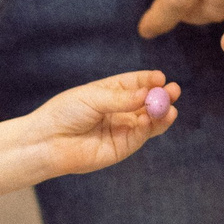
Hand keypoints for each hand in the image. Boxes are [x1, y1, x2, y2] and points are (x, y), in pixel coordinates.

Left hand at [18, 72, 180, 179]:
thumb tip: (147, 94)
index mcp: (110, 92)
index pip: (135, 83)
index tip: (161, 77)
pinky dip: (152, 126)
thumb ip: (121, 98)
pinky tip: (157, 118)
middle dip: (162, 95)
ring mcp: (123, 128)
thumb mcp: (93, 98)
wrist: (49, 142)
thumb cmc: (65, 114)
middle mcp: (120, 110)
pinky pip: (143, 134)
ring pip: (150, 119)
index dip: (149, 80)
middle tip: (174, 90)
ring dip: (162, 112)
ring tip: (170, 106)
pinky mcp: (123, 146)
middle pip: (147, 101)